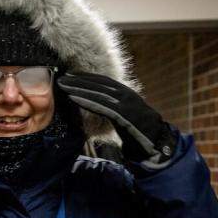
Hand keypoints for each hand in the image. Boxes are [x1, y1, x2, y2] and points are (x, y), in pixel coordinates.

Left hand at [57, 72, 172, 161]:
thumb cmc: (139, 133)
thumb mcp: (125, 116)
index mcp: (126, 93)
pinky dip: (86, 101)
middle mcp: (126, 94)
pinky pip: (101, 105)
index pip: (103, 81)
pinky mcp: (123, 114)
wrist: (155, 143)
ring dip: (78, 88)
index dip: (86, 77)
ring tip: (63, 86)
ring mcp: (125, 103)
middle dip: (79, 80)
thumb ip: (113, 109)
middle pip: (98, 83)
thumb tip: (99, 107)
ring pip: (97, 92)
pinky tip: (73, 98)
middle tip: (62, 77)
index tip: (71, 74)